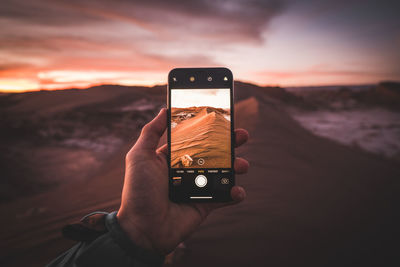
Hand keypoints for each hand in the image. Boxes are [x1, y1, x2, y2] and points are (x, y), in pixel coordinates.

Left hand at [117, 108, 248, 253]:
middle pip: (215, 152)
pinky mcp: (205, 204)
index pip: (196, 138)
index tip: (224, 117)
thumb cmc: (138, 191)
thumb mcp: (139, 156)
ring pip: (224, 172)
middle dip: (230, 143)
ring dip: (237, 166)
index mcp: (174, 157)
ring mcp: (198, 187)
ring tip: (242, 164)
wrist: (143, 229)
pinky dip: (235, 193)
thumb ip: (151, 132)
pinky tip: (236, 190)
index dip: (210, 129)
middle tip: (242, 135)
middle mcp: (188, 169)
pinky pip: (225, 197)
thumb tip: (165, 109)